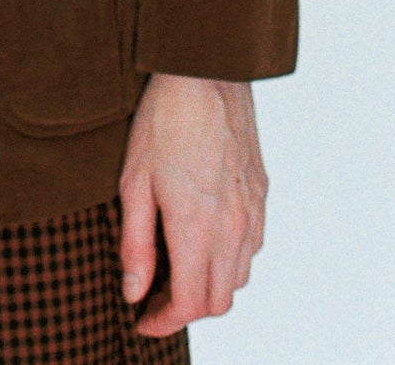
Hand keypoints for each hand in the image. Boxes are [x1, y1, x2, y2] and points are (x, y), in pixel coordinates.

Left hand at [118, 72, 267, 335]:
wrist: (206, 71)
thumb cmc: (164, 119)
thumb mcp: (133, 181)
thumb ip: (135, 243)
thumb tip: (134, 291)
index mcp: (197, 228)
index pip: (190, 304)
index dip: (163, 321)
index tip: (141, 319)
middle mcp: (233, 227)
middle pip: (219, 300)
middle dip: (186, 310)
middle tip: (153, 298)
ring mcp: (253, 211)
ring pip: (240, 277)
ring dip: (210, 286)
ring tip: (175, 269)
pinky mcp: (261, 193)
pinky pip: (252, 247)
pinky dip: (230, 259)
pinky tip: (204, 239)